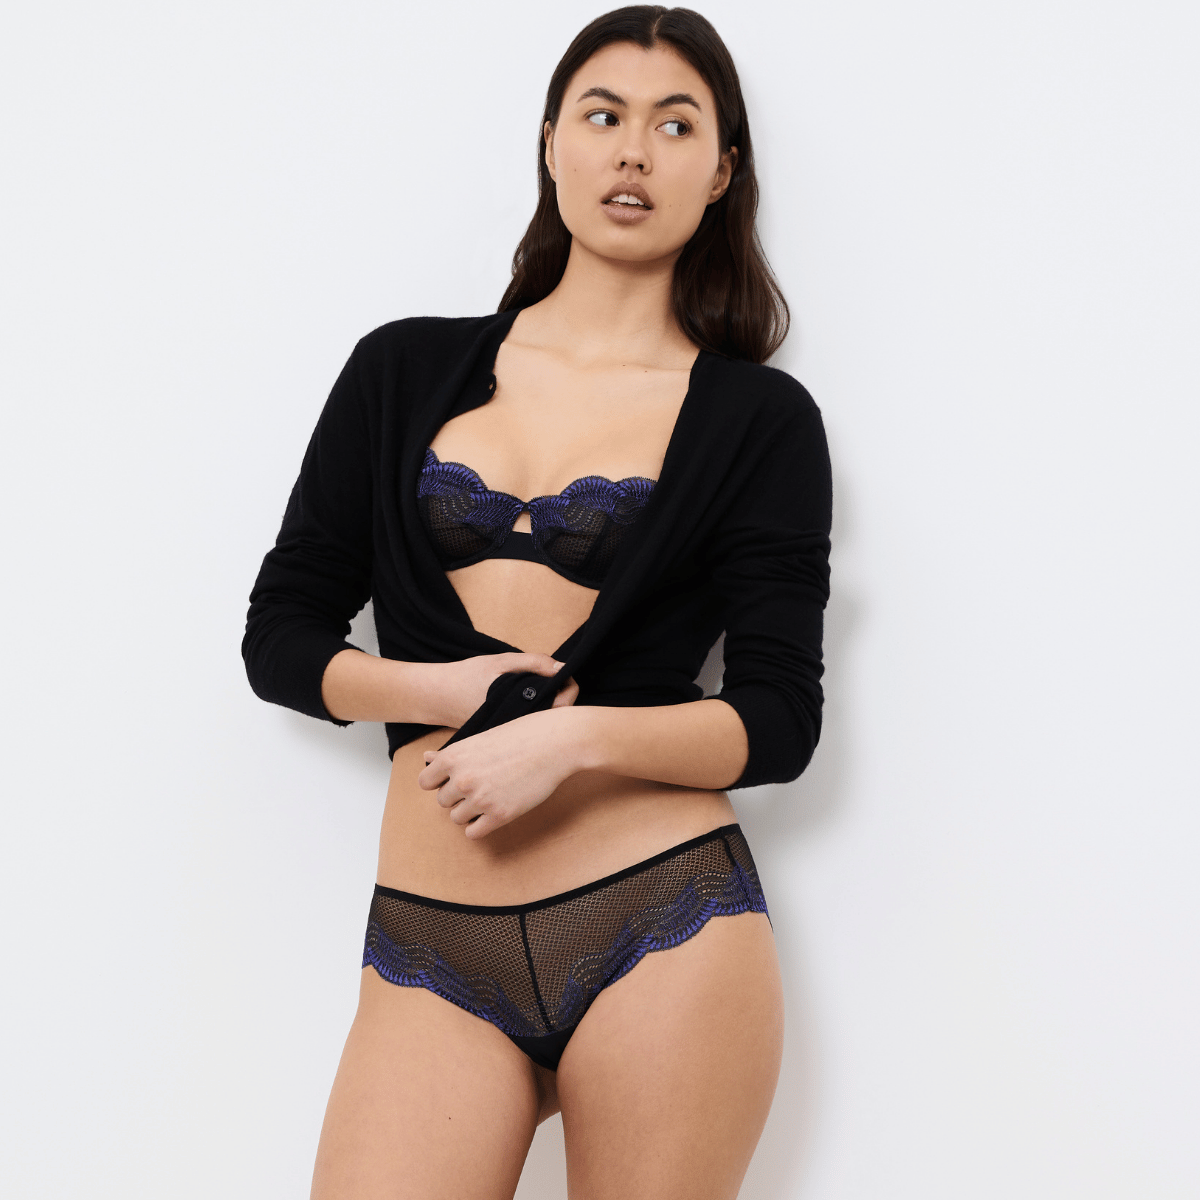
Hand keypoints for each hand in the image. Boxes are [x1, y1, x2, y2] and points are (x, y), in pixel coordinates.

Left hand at [417, 707, 587, 838]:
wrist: (553, 743)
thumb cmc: (518, 736)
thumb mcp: (479, 740)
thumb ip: (451, 755)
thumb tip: (425, 758)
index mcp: (453, 756)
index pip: (425, 782)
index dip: (440, 782)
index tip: (457, 778)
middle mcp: (461, 779)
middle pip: (442, 801)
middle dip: (458, 796)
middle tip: (483, 783)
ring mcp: (480, 799)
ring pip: (457, 818)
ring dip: (470, 811)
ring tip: (491, 795)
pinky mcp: (499, 815)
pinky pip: (473, 832)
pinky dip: (480, 825)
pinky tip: (495, 810)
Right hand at [424, 652, 578, 727]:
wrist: (436, 696)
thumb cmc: (467, 676)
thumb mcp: (501, 662)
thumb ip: (534, 663)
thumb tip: (563, 668)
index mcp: (522, 713)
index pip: (565, 707)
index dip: (569, 688)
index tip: (561, 675)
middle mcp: (519, 732)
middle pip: (557, 718)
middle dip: (560, 698)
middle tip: (550, 679)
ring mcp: (511, 737)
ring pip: (543, 724)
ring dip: (546, 706)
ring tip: (533, 689)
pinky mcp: (503, 738)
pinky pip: (527, 728)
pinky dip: (531, 714)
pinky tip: (519, 700)